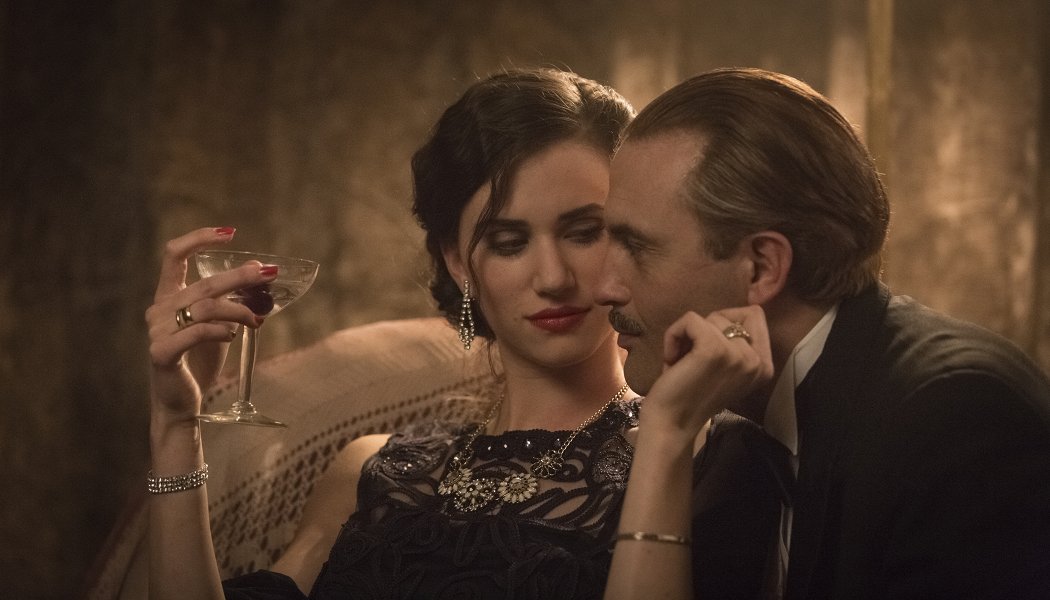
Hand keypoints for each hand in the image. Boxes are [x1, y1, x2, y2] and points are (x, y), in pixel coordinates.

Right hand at [145, 227, 275, 422]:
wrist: (183, 401)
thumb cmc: (201, 359)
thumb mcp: (222, 324)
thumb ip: (235, 301)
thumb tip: (261, 274)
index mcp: (169, 296)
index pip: (175, 256)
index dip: (199, 238)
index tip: (230, 234)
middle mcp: (159, 309)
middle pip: (203, 283)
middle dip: (239, 276)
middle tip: (269, 274)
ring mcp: (157, 331)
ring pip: (204, 308)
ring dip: (238, 310)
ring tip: (257, 318)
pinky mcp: (162, 353)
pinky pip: (195, 333)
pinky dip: (220, 331)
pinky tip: (233, 335)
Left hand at [642, 306, 773, 435]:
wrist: (671, 424)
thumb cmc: (690, 393)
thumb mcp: (724, 367)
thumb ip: (735, 344)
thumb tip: (727, 313)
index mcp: (765, 366)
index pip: (755, 314)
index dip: (727, 322)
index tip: (708, 346)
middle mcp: (758, 361)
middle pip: (733, 314)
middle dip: (707, 330)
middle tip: (693, 357)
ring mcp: (739, 355)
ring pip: (712, 317)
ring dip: (688, 336)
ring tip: (682, 362)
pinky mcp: (714, 349)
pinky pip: (690, 319)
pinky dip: (673, 334)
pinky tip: (671, 359)